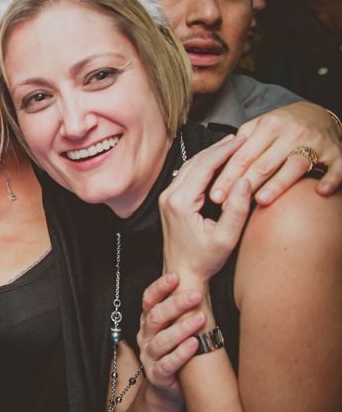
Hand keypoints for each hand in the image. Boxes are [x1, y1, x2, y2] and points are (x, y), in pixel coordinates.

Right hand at [137, 274, 205, 401]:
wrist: (168, 390)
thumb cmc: (178, 352)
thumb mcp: (175, 329)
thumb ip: (182, 311)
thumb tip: (202, 283)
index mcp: (148, 323)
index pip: (148, 300)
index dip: (160, 288)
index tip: (176, 276)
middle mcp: (146, 337)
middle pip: (155, 317)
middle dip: (175, 304)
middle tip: (196, 295)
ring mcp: (149, 357)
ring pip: (161, 340)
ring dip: (181, 328)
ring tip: (200, 318)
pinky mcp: (157, 376)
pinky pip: (168, 364)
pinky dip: (180, 354)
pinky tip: (193, 344)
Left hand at [160, 135, 252, 281]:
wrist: (182, 273)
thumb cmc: (204, 260)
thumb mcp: (226, 238)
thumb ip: (236, 209)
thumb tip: (245, 181)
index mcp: (180, 202)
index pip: (204, 166)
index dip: (224, 151)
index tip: (242, 140)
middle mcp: (169, 196)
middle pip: (195, 162)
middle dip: (218, 148)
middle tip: (239, 137)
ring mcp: (166, 198)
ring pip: (189, 166)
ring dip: (210, 154)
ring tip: (231, 145)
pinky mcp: (169, 201)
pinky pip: (186, 175)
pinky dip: (203, 165)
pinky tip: (217, 161)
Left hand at [209, 102, 341, 204]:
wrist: (320, 114)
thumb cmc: (282, 124)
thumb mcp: (260, 124)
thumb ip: (242, 141)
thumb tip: (219, 162)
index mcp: (269, 125)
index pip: (244, 155)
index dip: (228, 176)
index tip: (215, 195)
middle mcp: (292, 132)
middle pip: (265, 162)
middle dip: (244, 184)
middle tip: (227, 205)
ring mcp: (316, 143)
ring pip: (295, 165)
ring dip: (278, 184)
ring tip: (261, 201)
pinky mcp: (337, 153)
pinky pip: (337, 168)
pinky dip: (330, 179)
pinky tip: (320, 192)